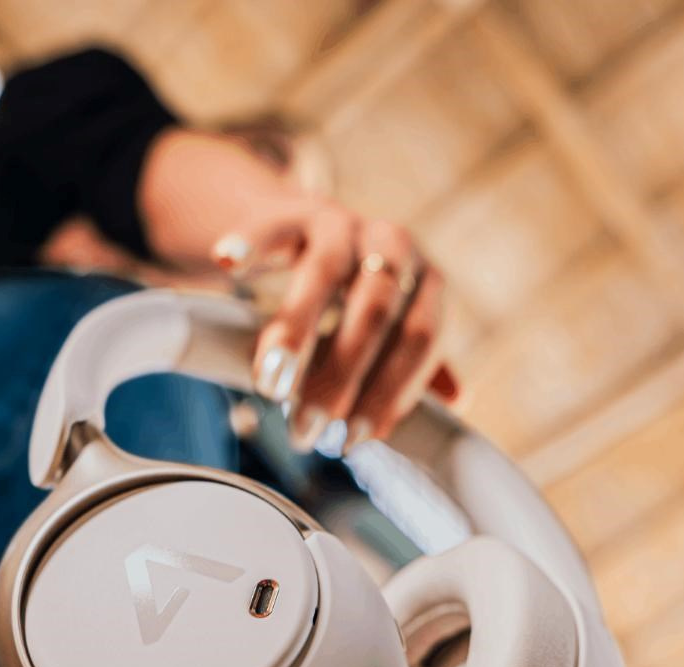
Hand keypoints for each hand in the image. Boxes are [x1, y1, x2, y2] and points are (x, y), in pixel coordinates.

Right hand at [212, 201, 457, 451]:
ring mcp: (343, 222)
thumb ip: (415, 360)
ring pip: (323, 271)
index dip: (391, 393)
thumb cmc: (358, 294)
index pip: (420, 340)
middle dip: (341, 377)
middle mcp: (393, 246)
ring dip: (295, 334)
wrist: (312, 229)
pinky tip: (227, 263)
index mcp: (425, 281)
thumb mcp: (395, 324)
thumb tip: (456, 402)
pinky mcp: (292, 209)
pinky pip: (271, 224)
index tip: (357, 441)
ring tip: (270, 385)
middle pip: (373, 311)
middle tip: (306, 431)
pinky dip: (250, 243)